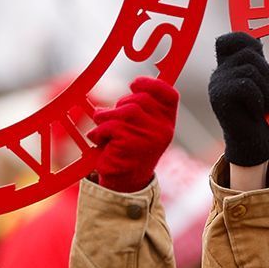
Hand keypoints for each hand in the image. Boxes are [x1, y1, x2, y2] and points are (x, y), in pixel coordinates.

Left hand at [89, 77, 177, 192]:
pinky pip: (109, 126)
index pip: (169, 95)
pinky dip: (99, 132)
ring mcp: (147, 137)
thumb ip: (144, 109)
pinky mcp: (129, 144)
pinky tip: (100, 140)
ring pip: (124, 111)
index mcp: (168, 123)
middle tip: (113, 117)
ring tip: (103, 128)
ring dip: (107, 117)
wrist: (126, 183)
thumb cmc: (131, 151)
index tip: (134, 84)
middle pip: (141, 100)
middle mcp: (162, 129)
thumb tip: (136, 87)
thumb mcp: (144, 129)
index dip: (152, 84)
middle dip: (121, 104)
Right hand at [208, 32, 268, 167]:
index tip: (261, 53)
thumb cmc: (262, 115)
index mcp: (229, 67)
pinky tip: (258, 113)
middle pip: (249, 54)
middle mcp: (219, 73)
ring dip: (268, 90)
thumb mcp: (264, 85)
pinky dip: (259, 100)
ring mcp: (217, 85)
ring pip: (250, 70)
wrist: (253, 146)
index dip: (246, 40)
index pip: (230, 40)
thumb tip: (259, 43)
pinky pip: (246, 86)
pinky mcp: (219, 98)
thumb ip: (259, 66)